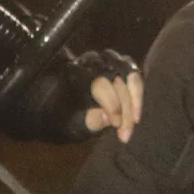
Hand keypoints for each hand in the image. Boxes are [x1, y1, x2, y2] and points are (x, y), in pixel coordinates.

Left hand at [0, 48, 142, 143]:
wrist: (55, 100)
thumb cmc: (62, 115)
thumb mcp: (69, 124)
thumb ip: (88, 121)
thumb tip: (110, 119)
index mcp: (76, 74)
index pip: (101, 84)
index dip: (112, 105)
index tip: (116, 126)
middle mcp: (92, 61)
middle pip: (118, 79)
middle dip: (125, 108)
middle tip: (125, 133)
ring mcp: (106, 59)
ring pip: (130, 72)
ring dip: (135, 98)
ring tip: (135, 120)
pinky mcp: (118, 64)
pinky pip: (133, 73)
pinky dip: (137, 92)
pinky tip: (136, 112)